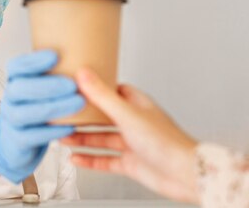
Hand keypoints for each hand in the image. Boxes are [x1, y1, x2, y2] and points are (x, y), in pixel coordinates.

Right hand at [0, 50, 84, 182]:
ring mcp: (11, 120)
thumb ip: (56, 75)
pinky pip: (32, 136)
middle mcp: (10, 98)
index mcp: (16, 80)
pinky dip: (52, 131)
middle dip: (48, 85)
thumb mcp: (41, 89)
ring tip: (79, 103)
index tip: (55, 55)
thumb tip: (88, 61)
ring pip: (26, 113)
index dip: (34, 61)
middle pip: (21, 88)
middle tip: (73, 85)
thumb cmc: (36, 109)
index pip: (17, 66)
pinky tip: (71, 127)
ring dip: (54, 107)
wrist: (16, 142)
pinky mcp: (17, 140)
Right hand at [60, 68, 198, 203]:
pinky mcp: (130, 163)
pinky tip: (76, 159)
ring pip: (100, 138)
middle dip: (82, 117)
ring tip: (62, 136)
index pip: (112, 90)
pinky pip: (104, 160)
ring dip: (82, 138)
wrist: (185, 175)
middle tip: (63, 114)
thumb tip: (84, 73)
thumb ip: (102, 95)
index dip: (94, 88)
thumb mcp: (127, 114)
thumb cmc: (167, 142)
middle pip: (102, 116)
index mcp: (137, 104)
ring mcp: (131, 144)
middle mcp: (134, 122)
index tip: (76, 85)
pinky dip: (89, 160)